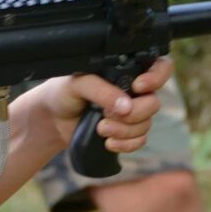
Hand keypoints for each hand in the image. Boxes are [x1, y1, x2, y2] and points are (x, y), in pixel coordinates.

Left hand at [34, 57, 174, 152]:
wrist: (51, 119)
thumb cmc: (62, 92)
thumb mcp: (78, 83)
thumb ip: (102, 90)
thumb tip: (126, 106)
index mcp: (125, 70)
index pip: (159, 67)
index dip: (156, 77)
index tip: (137, 86)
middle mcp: (132, 90)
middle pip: (154, 102)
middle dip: (134, 113)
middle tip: (107, 114)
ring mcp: (131, 112)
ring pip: (146, 124)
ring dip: (125, 131)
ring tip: (101, 128)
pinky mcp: (126, 132)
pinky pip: (140, 141)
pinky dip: (126, 144)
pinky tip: (108, 142)